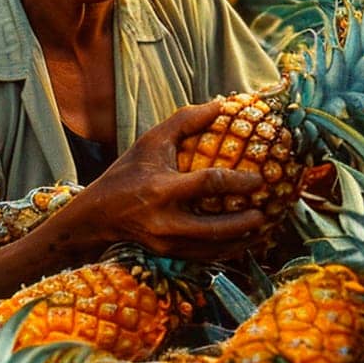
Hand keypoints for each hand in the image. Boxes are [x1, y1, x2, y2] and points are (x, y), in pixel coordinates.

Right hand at [82, 100, 265, 259]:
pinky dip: (227, 252)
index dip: (236, 181)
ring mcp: (166, 243)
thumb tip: (222, 104)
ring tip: (264, 229)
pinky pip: (204, 258)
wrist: (97, 215)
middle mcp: (164, 221)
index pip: (206, 184)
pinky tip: (245, 242)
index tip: (259, 179)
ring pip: (212, 249)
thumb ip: (186, 121)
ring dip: (241, 242)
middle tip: (266, 212)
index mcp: (161, 189)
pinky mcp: (168, 256)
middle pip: (212, 228)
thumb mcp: (151, 140)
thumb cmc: (127, 172)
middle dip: (242, 223)